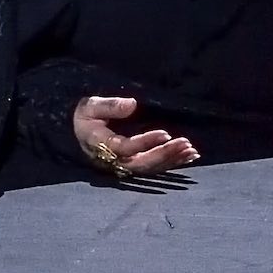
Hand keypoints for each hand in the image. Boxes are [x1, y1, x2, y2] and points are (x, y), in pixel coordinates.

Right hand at [74, 95, 199, 177]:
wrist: (80, 130)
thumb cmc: (86, 116)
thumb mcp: (90, 105)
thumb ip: (109, 105)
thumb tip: (132, 104)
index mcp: (102, 146)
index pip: (126, 148)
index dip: (146, 142)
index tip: (165, 133)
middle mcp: (114, 160)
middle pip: (142, 163)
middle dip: (165, 154)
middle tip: (185, 143)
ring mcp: (125, 165)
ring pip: (151, 168)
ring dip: (172, 160)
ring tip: (192, 151)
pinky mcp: (134, 164)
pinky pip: (154, 167)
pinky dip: (173, 163)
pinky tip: (189, 158)